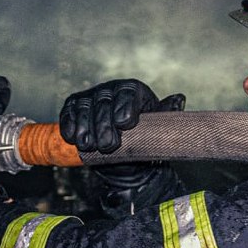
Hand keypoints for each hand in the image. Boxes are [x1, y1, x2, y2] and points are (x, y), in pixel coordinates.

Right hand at [59, 79, 184, 153]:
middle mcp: (111, 89)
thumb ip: (166, 114)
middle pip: (104, 103)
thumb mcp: (158, 128)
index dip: (125, 106)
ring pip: (84, 107)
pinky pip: (68, 113)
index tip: (125, 124)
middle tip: (108, 145)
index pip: (128, 93)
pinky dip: (68, 125)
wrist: (124, 158)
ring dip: (85, 127)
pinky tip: (72, 138)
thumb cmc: (144, 139)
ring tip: (89, 145)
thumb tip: (179, 99)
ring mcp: (91, 97)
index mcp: (133, 90)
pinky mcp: (74, 108)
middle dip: (104, 125)